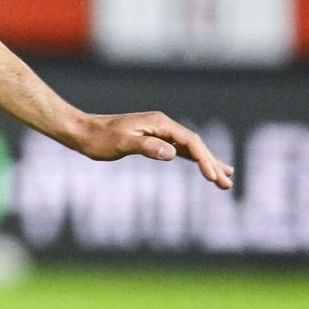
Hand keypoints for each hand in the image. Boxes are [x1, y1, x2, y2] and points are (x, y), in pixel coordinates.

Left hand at [61, 111, 234, 189]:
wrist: (82, 131)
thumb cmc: (98, 139)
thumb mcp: (121, 144)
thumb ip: (146, 147)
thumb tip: (172, 153)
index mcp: (159, 123)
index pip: (189, 141)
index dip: (204, 159)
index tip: (212, 177)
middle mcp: (162, 125)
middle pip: (195, 144)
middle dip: (212, 163)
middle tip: (227, 184)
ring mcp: (159, 131)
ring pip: (190, 147)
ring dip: (207, 162)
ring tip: (226, 178)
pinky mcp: (153, 139)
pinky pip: (180, 149)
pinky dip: (193, 159)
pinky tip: (203, 167)